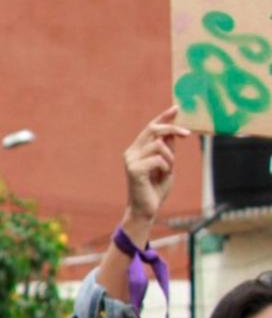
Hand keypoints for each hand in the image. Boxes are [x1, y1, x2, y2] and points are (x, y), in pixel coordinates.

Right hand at [121, 106, 190, 228]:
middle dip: (172, 129)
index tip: (176, 108)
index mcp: (137, 149)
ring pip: (159, 145)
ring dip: (170, 157)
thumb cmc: (155, 188)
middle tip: (187, 134)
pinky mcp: (134, 169)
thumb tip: (172, 132)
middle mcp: (131, 152)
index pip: (150, 128)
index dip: (163, 117)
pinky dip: (166, 167)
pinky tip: (162, 176)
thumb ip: (167, 149)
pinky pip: (158, 159)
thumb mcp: (166, 165)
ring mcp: (131, 160)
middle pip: (153, 130)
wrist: (146, 209)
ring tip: (168, 169)